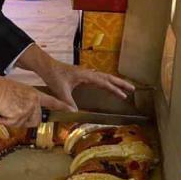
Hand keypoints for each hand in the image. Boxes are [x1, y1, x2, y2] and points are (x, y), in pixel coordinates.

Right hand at [0, 75, 75, 127]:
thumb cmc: (0, 88)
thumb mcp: (17, 91)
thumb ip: (25, 101)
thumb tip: (23, 111)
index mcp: (34, 94)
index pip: (52, 101)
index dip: (62, 106)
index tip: (72, 109)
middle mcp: (34, 102)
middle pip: (36, 120)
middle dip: (25, 121)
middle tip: (13, 115)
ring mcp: (27, 109)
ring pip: (23, 124)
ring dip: (13, 121)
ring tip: (4, 111)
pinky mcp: (19, 116)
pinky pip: (13, 125)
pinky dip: (4, 121)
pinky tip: (0, 113)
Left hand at [15, 45, 134, 105]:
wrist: (47, 66)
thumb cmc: (54, 76)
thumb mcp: (61, 90)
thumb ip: (68, 102)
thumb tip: (75, 113)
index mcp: (86, 75)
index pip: (104, 82)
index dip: (114, 89)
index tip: (124, 96)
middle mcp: (88, 73)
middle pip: (108, 77)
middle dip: (121, 83)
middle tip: (133, 88)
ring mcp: (86, 73)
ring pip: (104, 77)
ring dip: (115, 82)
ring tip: (125, 88)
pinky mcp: (83, 75)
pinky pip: (99, 79)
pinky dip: (107, 82)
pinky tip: (108, 86)